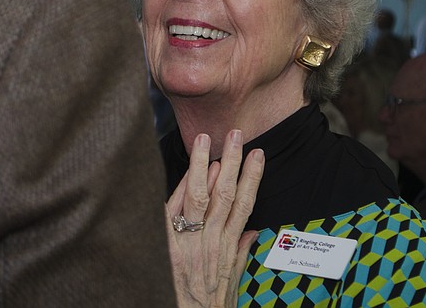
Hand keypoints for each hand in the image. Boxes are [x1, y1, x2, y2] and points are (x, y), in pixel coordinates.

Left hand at [165, 130, 264, 307]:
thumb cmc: (208, 304)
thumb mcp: (230, 281)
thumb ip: (240, 253)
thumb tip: (253, 232)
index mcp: (227, 247)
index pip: (245, 204)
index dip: (252, 178)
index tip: (258, 155)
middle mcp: (211, 241)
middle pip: (225, 194)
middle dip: (232, 162)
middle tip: (236, 134)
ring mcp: (190, 243)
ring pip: (200, 197)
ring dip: (202, 166)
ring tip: (205, 140)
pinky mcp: (168, 247)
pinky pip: (174, 213)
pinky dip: (180, 192)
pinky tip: (185, 172)